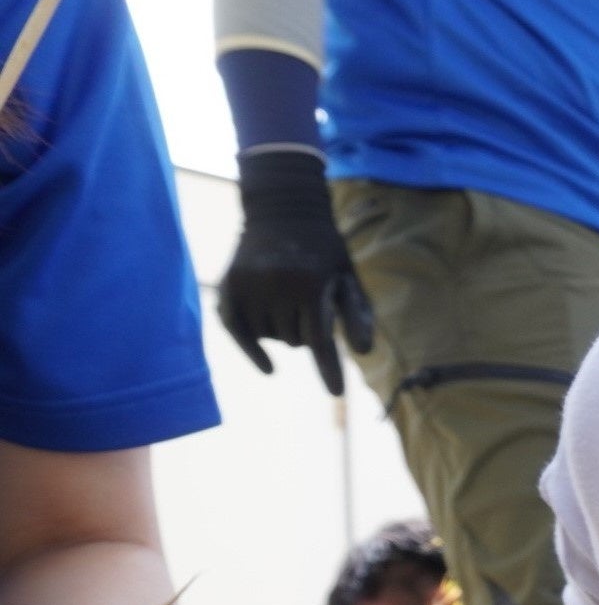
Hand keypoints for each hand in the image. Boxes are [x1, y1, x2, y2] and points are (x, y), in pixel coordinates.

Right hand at [218, 150, 374, 395]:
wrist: (283, 212)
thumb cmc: (325, 252)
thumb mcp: (348, 279)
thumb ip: (357, 314)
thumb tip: (365, 351)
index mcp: (309, 285)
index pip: (320, 339)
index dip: (329, 369)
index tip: (336, 393)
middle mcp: (275, 285)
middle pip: (295, 342)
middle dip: (308, 334)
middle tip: (310, 306)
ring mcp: (248, 285)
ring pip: (269, 338)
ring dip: (282, 332)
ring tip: (290, 304)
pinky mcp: (228, 285)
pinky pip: (236, 330)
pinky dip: (251, 350)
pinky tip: (270, 371)